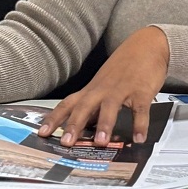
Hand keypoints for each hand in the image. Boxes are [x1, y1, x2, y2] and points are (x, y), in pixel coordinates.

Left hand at [38, 26, 169, 147]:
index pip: (68, 104)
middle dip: (74, 125)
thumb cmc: (123, 68)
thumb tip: (81, 128)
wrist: (146, 45)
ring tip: (100, 143)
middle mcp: (103, 89)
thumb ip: (93, 106)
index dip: (54, 119)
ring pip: (110, 107)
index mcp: (92, 90)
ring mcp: (122, 89)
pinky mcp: (141, 91)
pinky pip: (140, 109)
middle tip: (66, 143)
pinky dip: (140, 124)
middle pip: (85, 106)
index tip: (41, 133)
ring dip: (104, 124)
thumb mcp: (103, 84)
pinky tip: (139, 139)